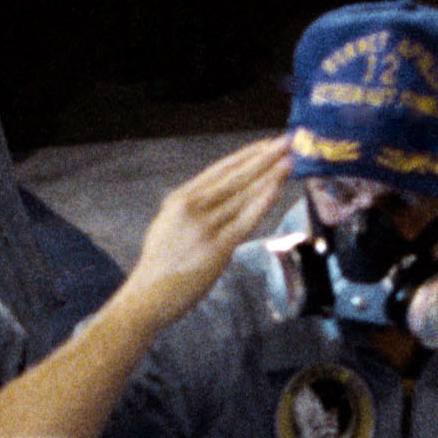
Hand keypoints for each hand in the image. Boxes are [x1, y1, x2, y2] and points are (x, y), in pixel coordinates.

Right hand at [130, 137, 294, 324]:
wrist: (147, 296)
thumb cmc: (159, 264)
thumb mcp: (168, 224)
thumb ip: (191, 208)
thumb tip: (218, 197)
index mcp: (179, 198)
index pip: (219, 170)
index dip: (245, 156)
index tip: (265, 144)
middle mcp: (191, 207)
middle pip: (235, 177)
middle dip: (263, 158)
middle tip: (286, 141)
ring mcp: (205, 226)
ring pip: (244, 196)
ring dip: (269, 176)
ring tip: (289, 160)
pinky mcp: (217, 248)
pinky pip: (245, 220)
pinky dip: (263, 202)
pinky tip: (277, 188)